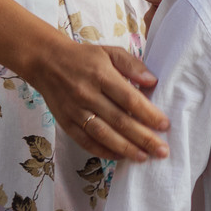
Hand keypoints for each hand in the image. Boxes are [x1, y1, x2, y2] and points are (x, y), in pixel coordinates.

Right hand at [26, 36, 169, 159]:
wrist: (45, 61)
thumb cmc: (83, 57)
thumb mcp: (109, 52)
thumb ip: (132, 65)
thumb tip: (152, 81)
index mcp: (101, 75)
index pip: (129, 99)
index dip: (148, 114)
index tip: (165, 125)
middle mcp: (88, 95)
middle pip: (120, 121)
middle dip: (143, 138)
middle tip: (161, 151)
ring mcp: (75, 110)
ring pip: (103, 134)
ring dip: (125, 148)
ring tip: (143, 158)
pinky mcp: (65, 122)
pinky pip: (85, 141)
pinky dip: (102, 151)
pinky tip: (119, 156)